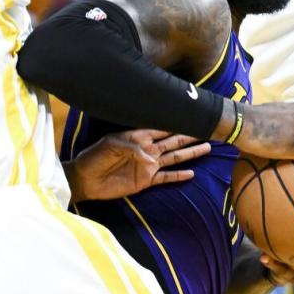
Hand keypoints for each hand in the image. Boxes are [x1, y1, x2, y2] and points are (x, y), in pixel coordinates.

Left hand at [68, 129, 210, 202]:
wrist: (85, 179)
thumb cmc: (95, 157)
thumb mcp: (111, 145)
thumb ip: (132, 146)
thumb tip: (152, 155)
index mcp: (139, 136)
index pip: (163, 126)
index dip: (177, 120)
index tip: (193, 113)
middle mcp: (147, 149)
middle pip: (174, 140)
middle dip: (190, 134)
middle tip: (208, 128)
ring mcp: (148, 165)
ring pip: (174, 157)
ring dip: (190, 153)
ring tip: (207, 146)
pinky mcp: (145, 181)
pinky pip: (166, 177)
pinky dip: (178, 176)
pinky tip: (191, 173)